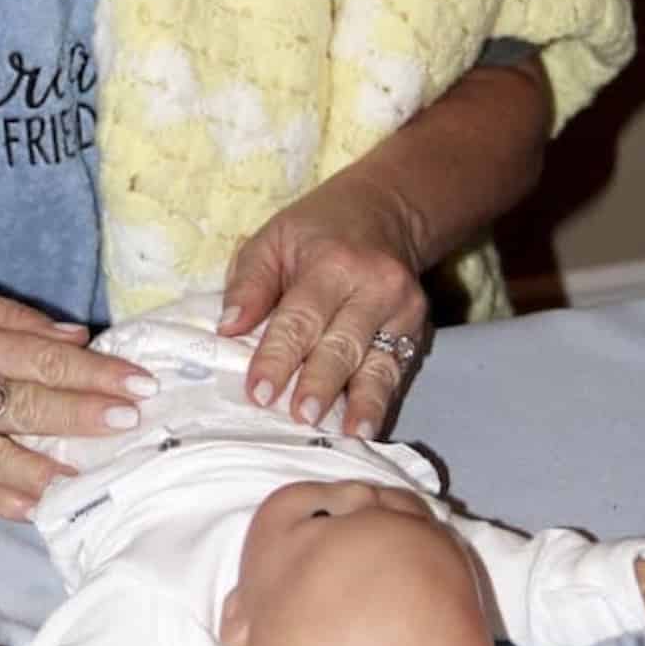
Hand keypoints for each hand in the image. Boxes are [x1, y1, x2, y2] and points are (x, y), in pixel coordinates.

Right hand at [0, 276, 155, 517]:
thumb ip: (17, 319)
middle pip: (24, 410)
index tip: (137, 383)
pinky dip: (6, 499)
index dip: (92, 373)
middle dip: (84, 418)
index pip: (38, 360)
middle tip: (131, 423)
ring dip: (53, 472)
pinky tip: (43, 505)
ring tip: (98, 477)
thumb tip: (79, 337)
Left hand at [219, 170, 427, 439]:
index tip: (258, 392)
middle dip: (320, 384)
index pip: (300, 317)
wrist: (384, 211)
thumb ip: (249, 284)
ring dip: (360, 402)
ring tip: (345, 434)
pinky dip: (380, 402)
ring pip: (377, 363)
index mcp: (332, 262)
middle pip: (342, 344)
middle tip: (300, 417)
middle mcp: (373, 285)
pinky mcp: (417, 329)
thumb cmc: (315, 230)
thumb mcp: (272, 239)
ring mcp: (402, 309)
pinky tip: (366, 428)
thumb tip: (227, 327)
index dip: (278, 356)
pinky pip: (396, 372)